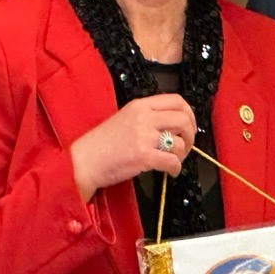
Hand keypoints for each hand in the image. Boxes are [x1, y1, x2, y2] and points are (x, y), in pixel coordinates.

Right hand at [69, 94, 196, 201]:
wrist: (84, 161)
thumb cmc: (103, 143)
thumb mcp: (125, 119)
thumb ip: (148, 117)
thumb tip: (174, 126)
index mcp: (140, 105)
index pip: (176, 100)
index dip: (189, 114)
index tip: (189, 126)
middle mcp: (144, 117)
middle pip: (183, 119)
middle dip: (190, 134)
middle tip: (186, 146)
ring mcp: (144, 136)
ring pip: (180, 142)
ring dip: (182, 155)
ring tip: (174, 161)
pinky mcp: (143, 156)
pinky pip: (172, 161)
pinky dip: (176, 168)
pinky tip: (170, 172)